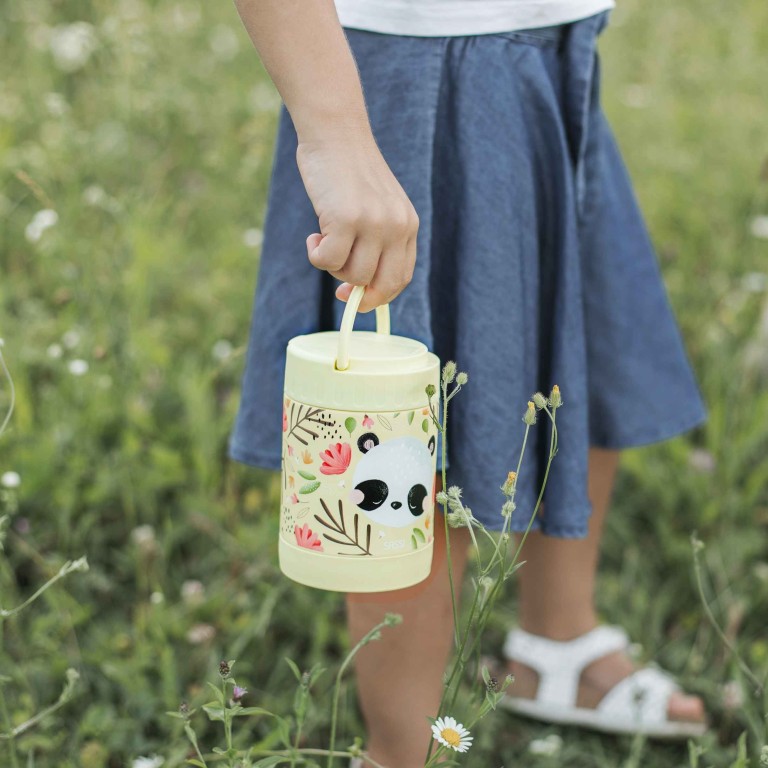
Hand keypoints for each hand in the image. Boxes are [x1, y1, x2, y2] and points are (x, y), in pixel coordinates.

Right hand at [296, 131, 418, 312]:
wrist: (335, 132)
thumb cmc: (349, 173)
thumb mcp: (376, 207)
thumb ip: (377, 242)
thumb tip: (359, 289)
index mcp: (408, 225)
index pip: (400, 278)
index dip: (378, 295)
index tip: (356, 296)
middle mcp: (396, 226)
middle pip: (381, 285)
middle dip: (358, 294)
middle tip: (338, 290)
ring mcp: (373, 223)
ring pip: (353, 275)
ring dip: (332, 268)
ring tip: (324, 240)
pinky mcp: (346, 219)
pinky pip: (328, 261)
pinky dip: (316, 256)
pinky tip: (313, 237)